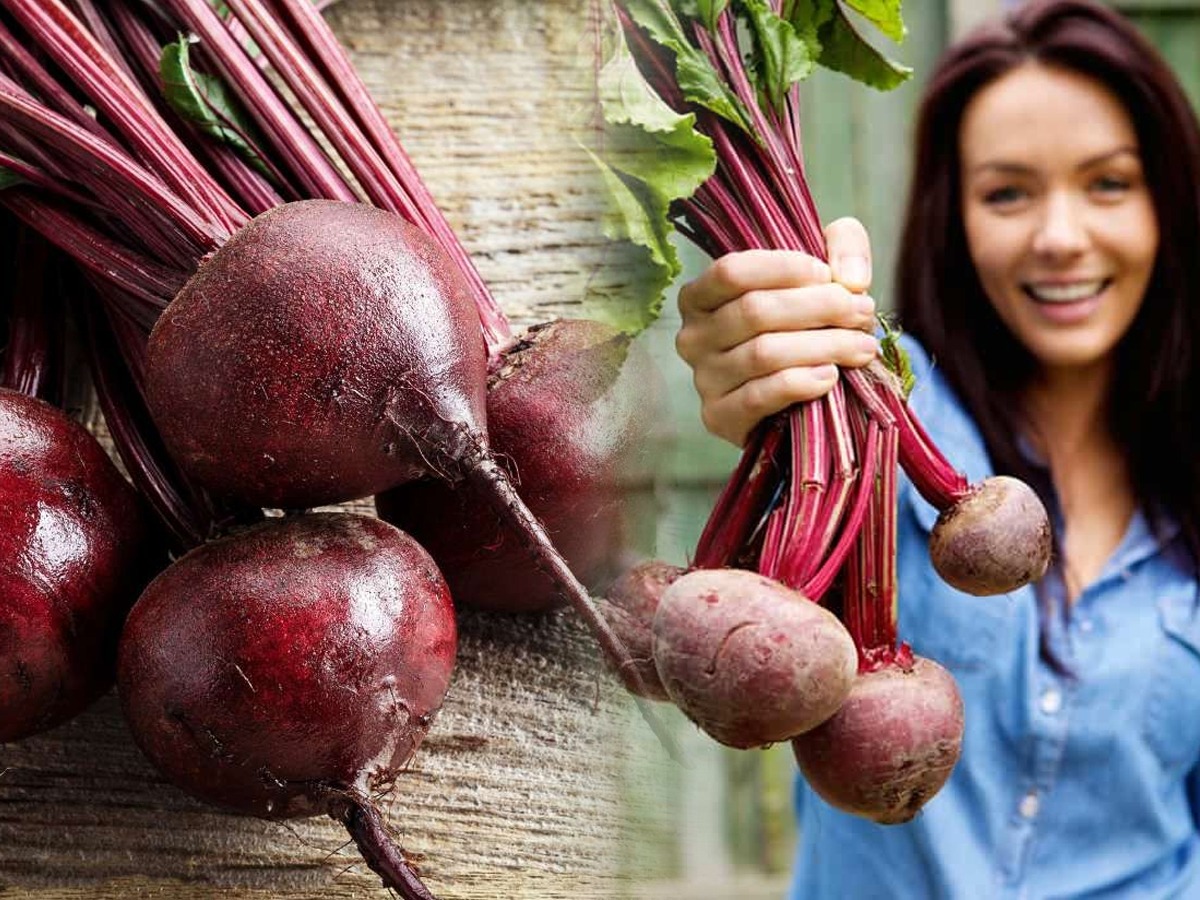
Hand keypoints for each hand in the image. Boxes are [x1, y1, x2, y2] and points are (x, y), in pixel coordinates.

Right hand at [676, 218, 878, 446]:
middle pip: (754, 311)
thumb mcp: (823, 272)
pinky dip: (800, 383)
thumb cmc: (803, 325)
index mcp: (701, 296)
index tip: (829, 275)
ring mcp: (703, 379)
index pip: (732, 272)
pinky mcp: (718, 416)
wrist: (798, 396)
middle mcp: (693, 336)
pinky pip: (759, 396)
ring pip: (764, 353)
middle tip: (862, 312)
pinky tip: (830, 376)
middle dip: (819, 308)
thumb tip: (850, 279)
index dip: (785, 269)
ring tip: (861, 347)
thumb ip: (842, 247)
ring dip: (823, 346)